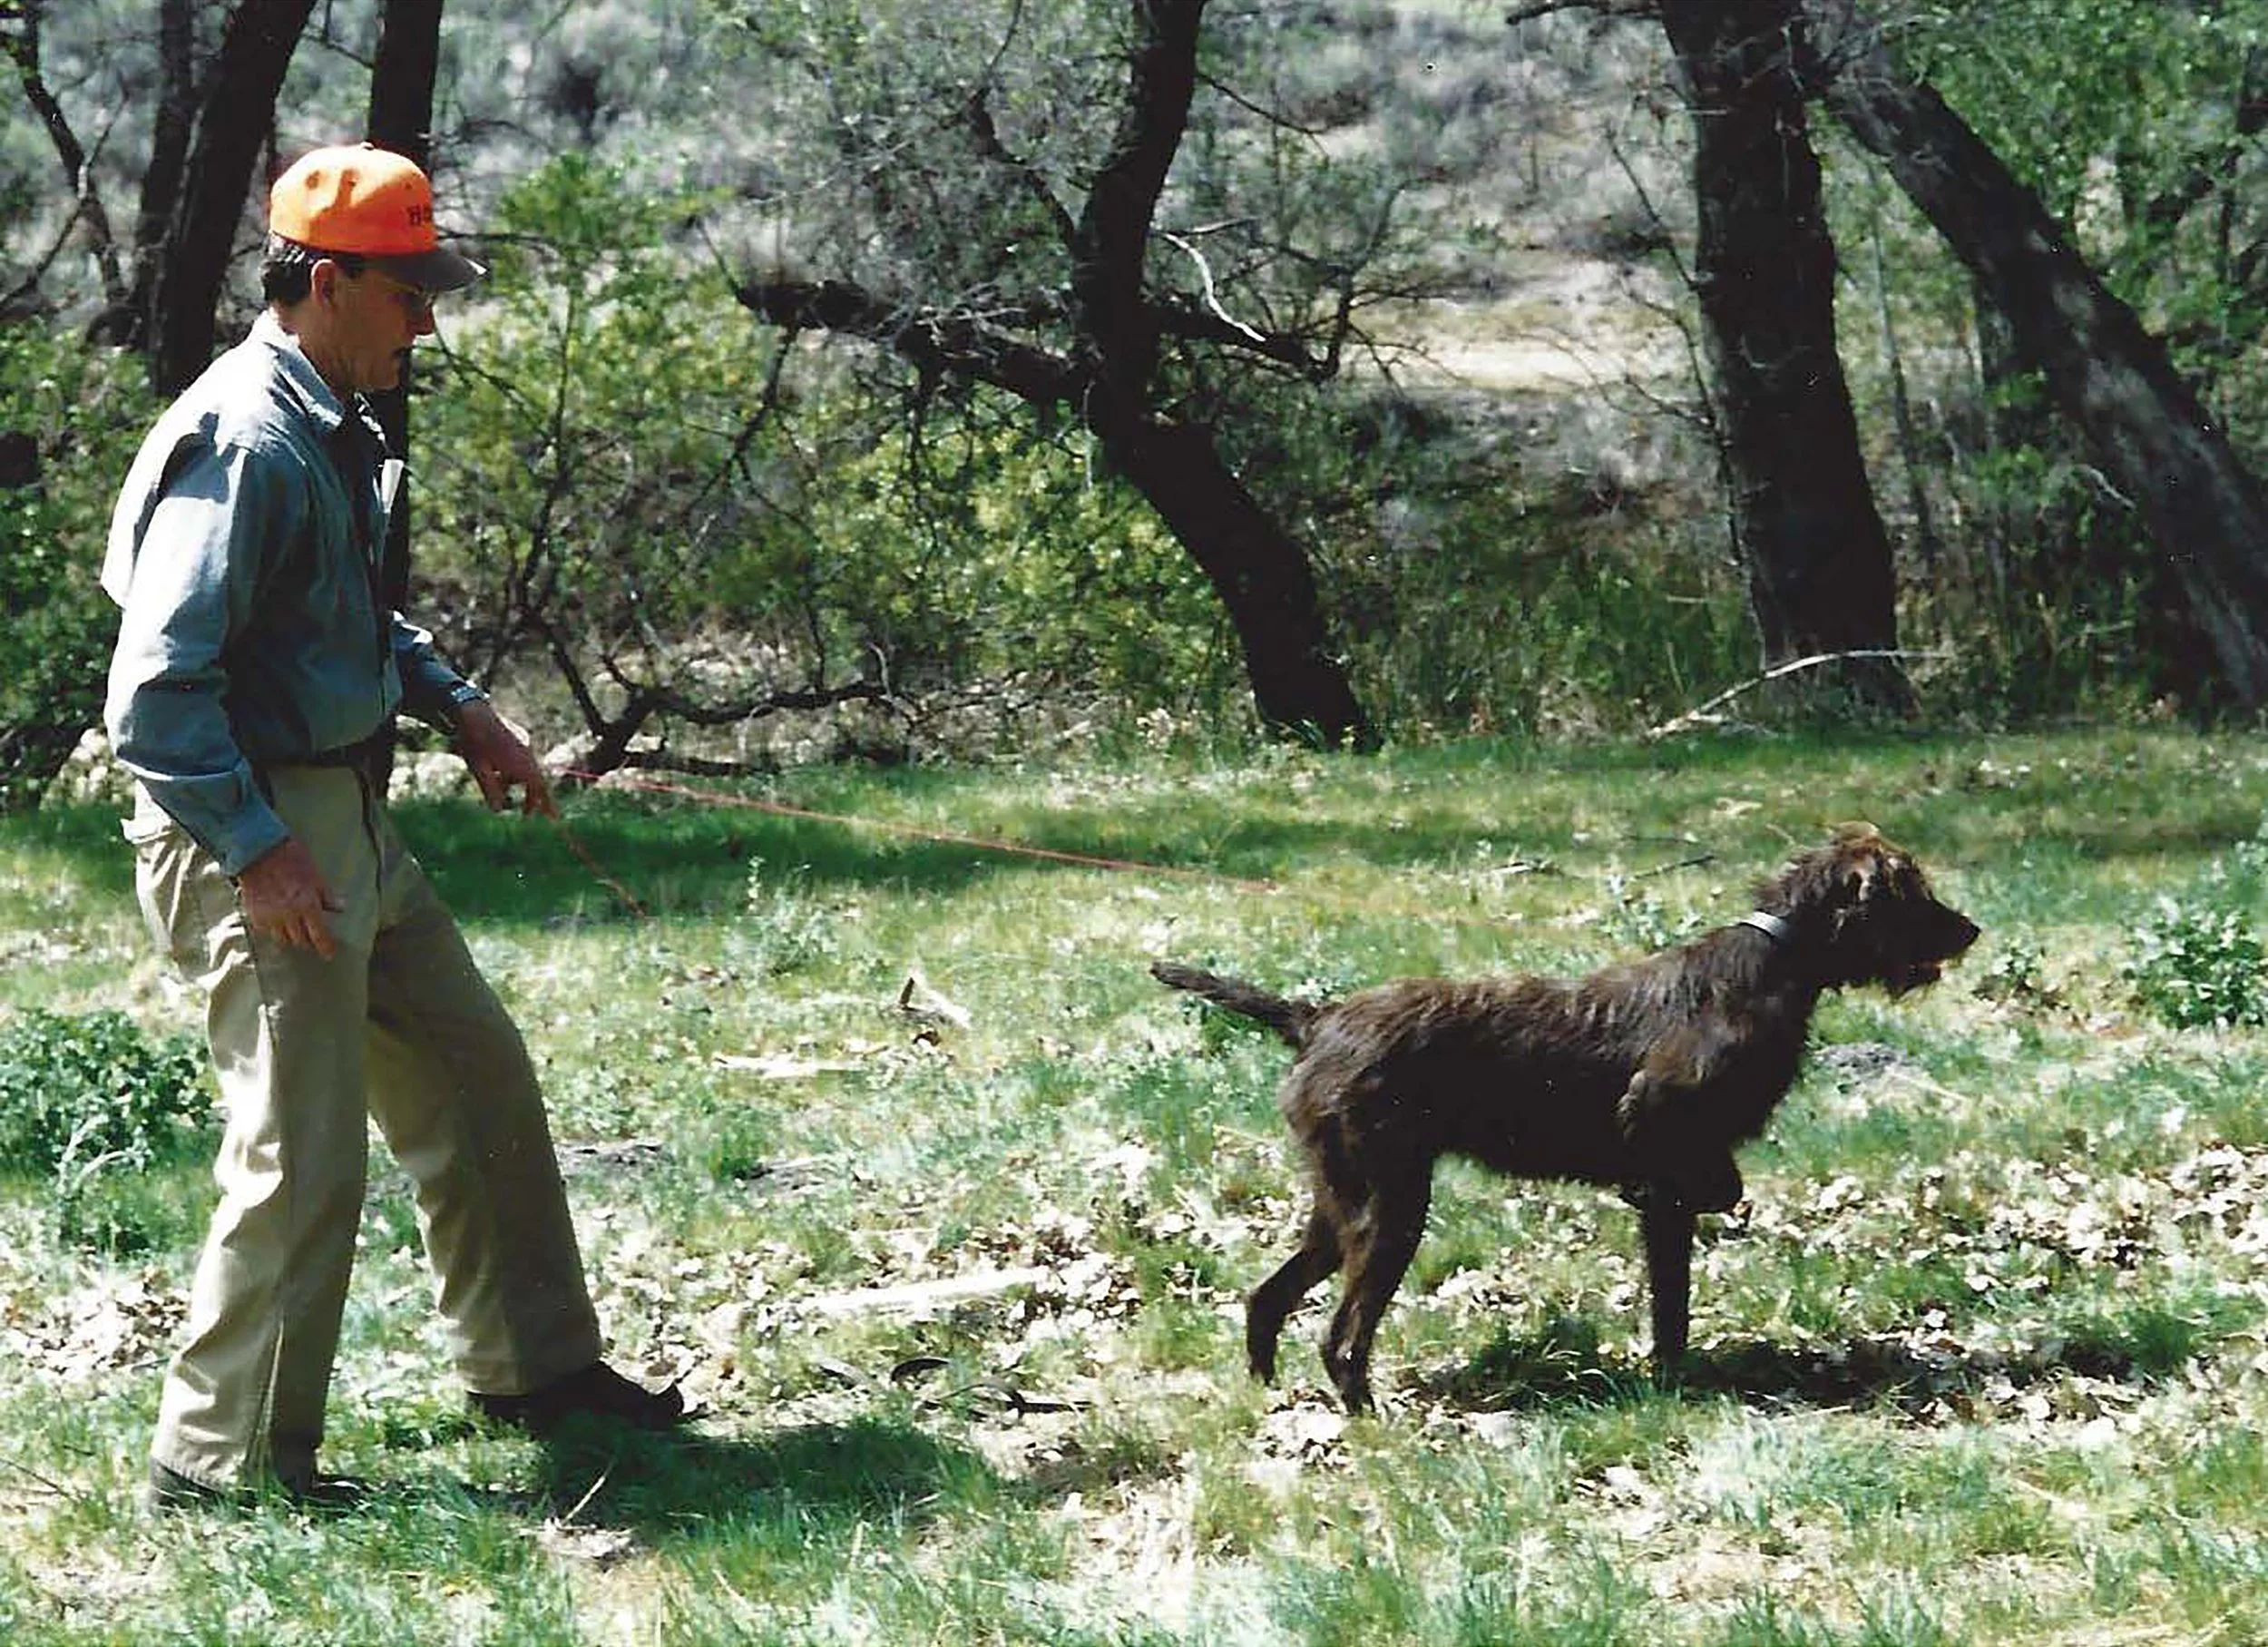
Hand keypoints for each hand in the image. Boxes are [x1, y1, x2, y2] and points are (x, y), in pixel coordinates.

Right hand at [236, 836, 343, 958]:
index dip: (326, 947)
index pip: (320, 937)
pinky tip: (277, 921)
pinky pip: (266, 931)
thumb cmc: (291, 859)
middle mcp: (289, 917)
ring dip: (290, 936)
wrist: (258, 851)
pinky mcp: (254, 916)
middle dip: (308, 940)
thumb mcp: (316, 875)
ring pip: (282, 939)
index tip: (329, 953)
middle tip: (312, 936)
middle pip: (301, 941)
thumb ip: (327, 896)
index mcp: (308, 906)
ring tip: (294, 928)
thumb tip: (341, 908)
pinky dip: (274, 929)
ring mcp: (270, 918)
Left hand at [452, 698, 558, 818]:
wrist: (473, 713)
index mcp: (522, 765)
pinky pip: (522, 759)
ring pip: (526, 770)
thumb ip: (491, 792)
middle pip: (535, 781)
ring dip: (516, 782)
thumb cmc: (475, 743)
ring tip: (497, 786)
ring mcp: (525, 745)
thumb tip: (498, 810)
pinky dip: (514, 769)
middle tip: (526, 813)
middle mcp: (528, 755)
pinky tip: (496, 768)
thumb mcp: (480, 771)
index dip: (547, 805)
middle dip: (531, 797)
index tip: (554, 818)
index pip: (540, 790)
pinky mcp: (519, 738)